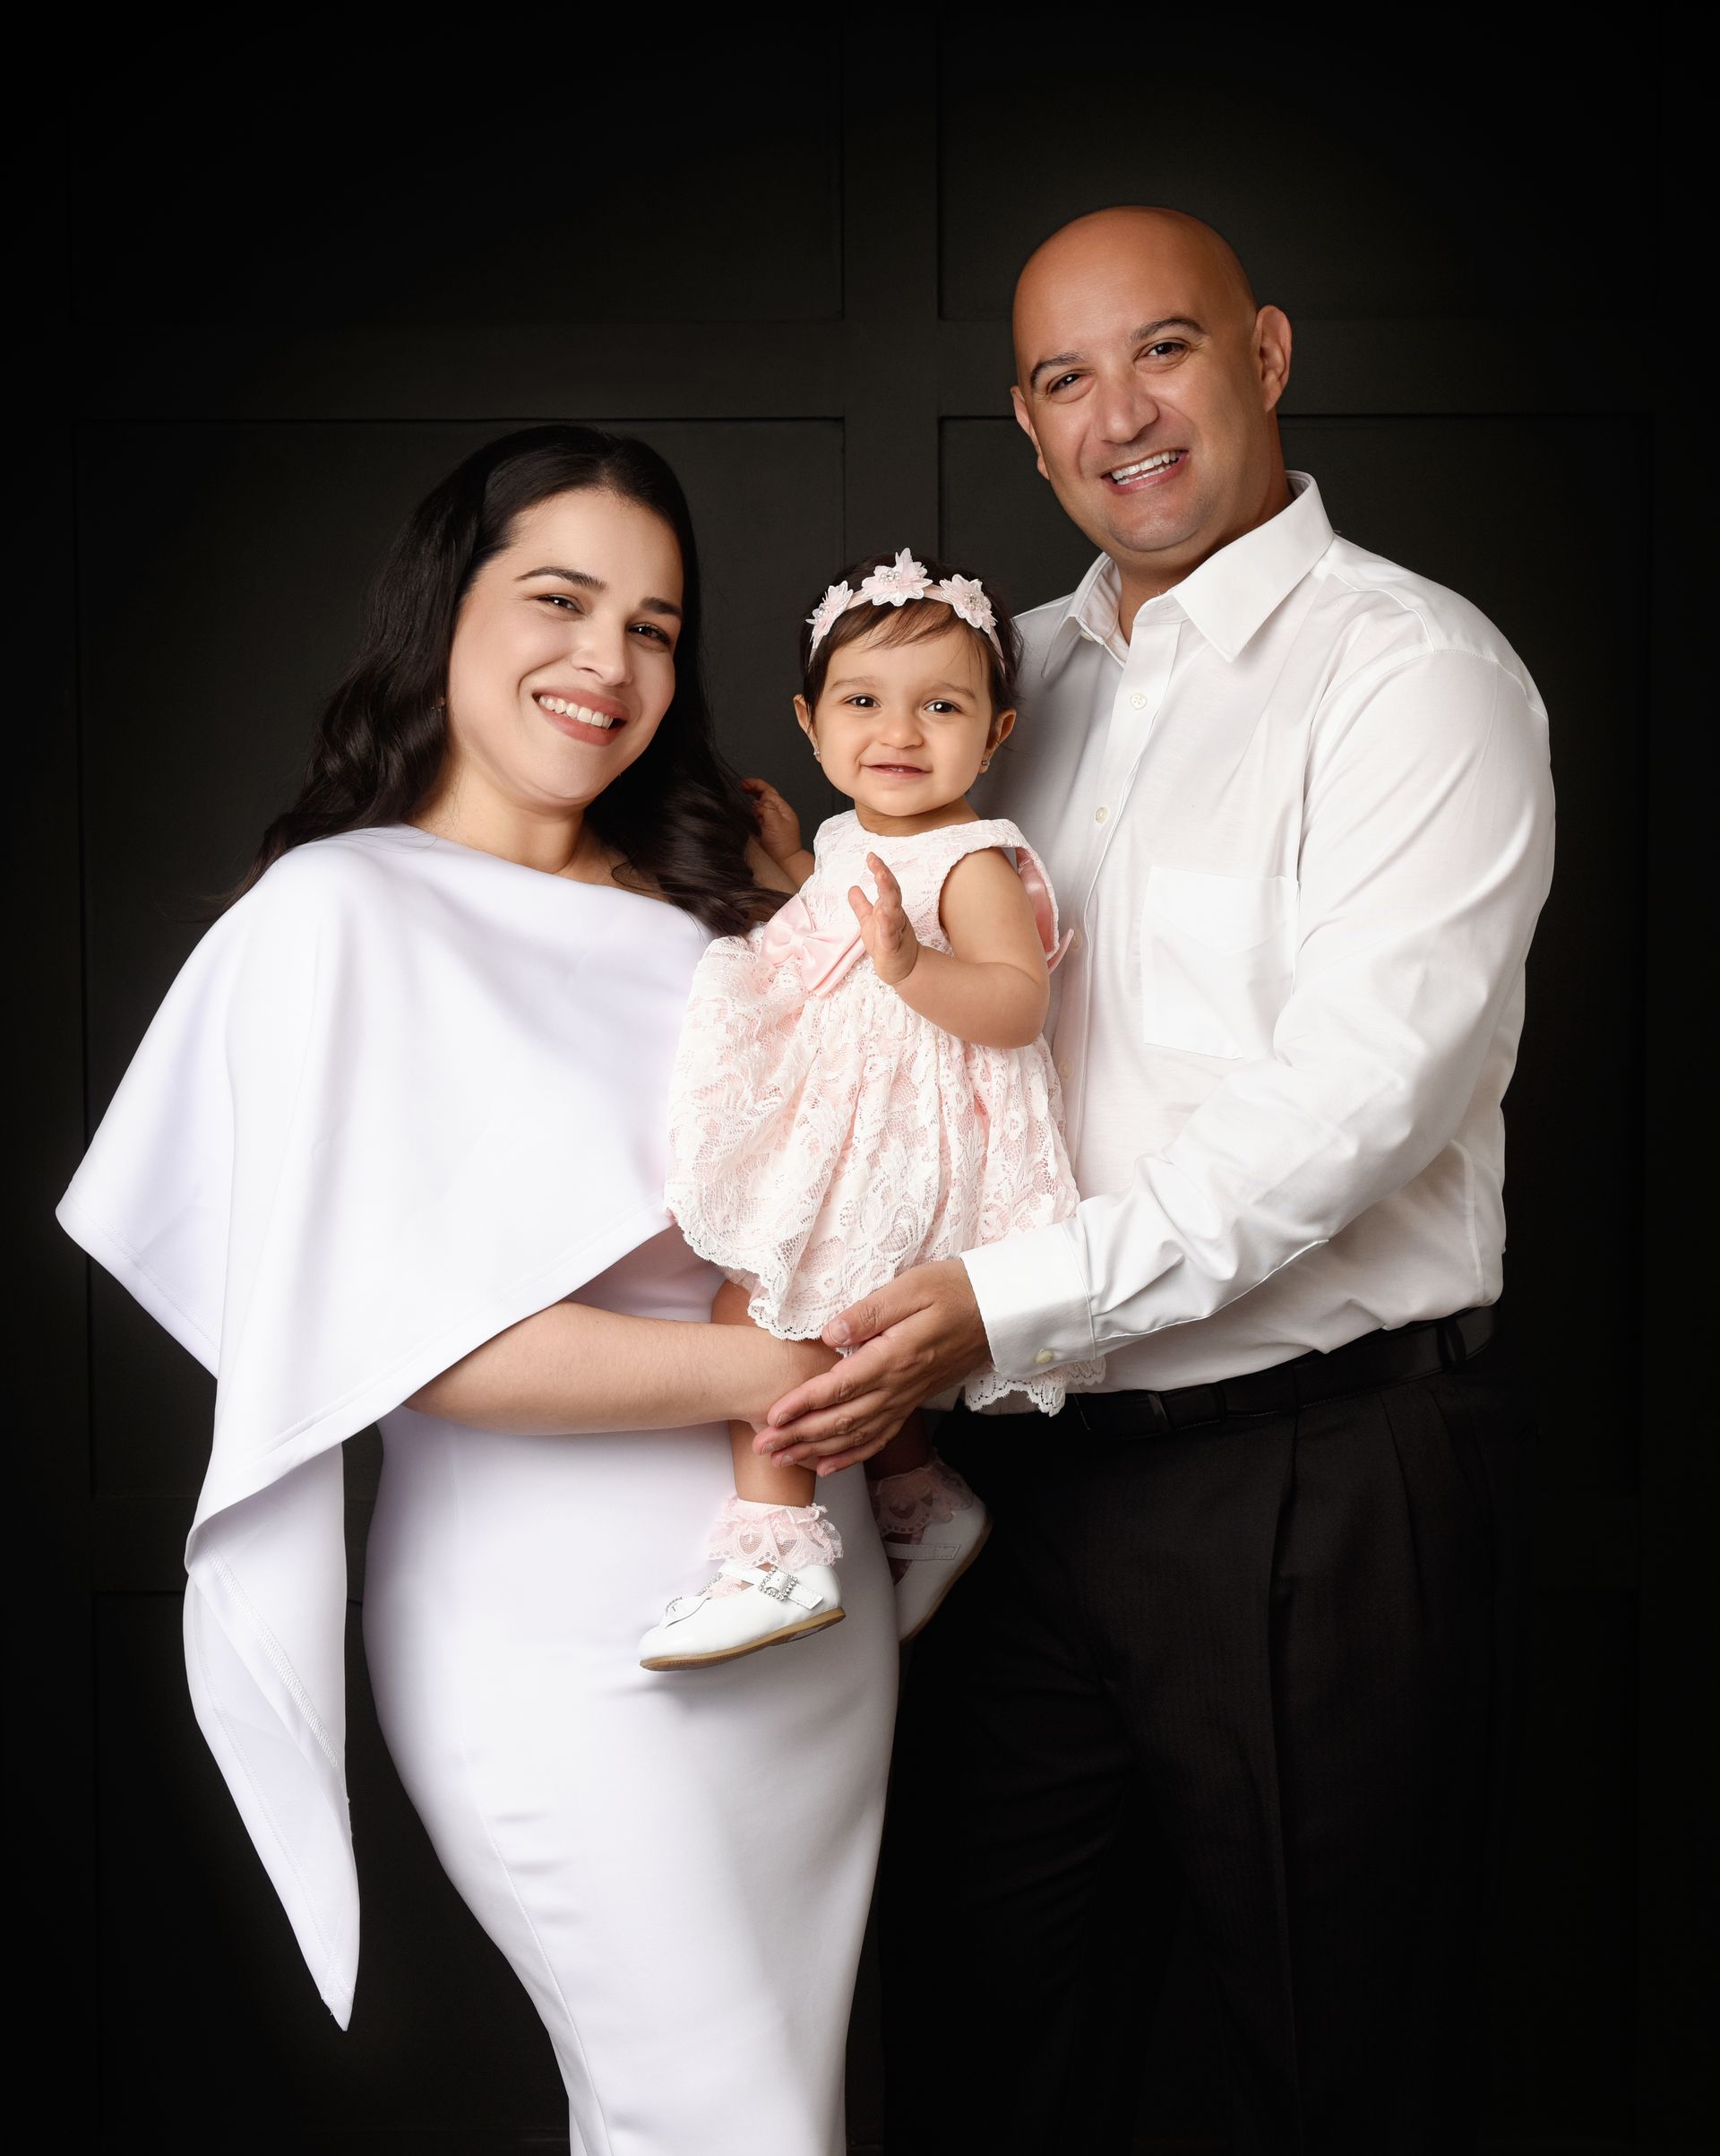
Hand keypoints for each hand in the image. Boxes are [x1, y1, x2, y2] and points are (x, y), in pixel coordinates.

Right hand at [740, 777, 802, 868]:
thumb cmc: (784, 845)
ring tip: (740, 799)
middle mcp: (774, 813)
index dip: (756, 784)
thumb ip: (766, 808)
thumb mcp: (776, 821)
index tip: (743, 783)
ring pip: (756, 806)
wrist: (783, 862)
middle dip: (751, 790)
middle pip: (762, 796)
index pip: (768, 790)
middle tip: (740, 788)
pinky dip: (747, 813)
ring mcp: (767, 821)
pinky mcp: (760, 829)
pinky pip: (752, 817)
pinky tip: (741, 813)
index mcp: (781, 808)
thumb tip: (756, 801)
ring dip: (748, 801)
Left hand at [756, 1259, 989, 1472]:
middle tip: (763, 1446)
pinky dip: (852, 1455)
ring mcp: (907, 1398)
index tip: (773, 1415)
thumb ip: (869, 1312)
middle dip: (799, 1436)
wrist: (999, 1311)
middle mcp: (899, 1386)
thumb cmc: (954, 1290)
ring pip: (857, 1435)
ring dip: (817, 1450)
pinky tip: (828, 1466)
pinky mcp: (913, 1401)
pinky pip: (880, 1437)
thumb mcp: (912, 1287)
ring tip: (783, 1460)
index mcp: (894, 1357)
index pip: (839, 1387)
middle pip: (841, 1420)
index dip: (803, 1403)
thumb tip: (829, 1332)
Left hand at [850, 854, 918, 985]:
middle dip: (884, 876)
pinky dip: (886, 922)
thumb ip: (861, 905)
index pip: (885, 885)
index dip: (880, 870)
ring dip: (887, 893)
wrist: (902, 969)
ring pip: (893, 908)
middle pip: (891, 892)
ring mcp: (895, 929)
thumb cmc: (886, 945)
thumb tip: (852, 887)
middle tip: (876, 861)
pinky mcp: (893, 945)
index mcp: (889, 907)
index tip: (871, 856)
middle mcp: (895, 915)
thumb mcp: (869, 922)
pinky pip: (890, 932)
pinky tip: (881, 912)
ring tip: (880, 877)